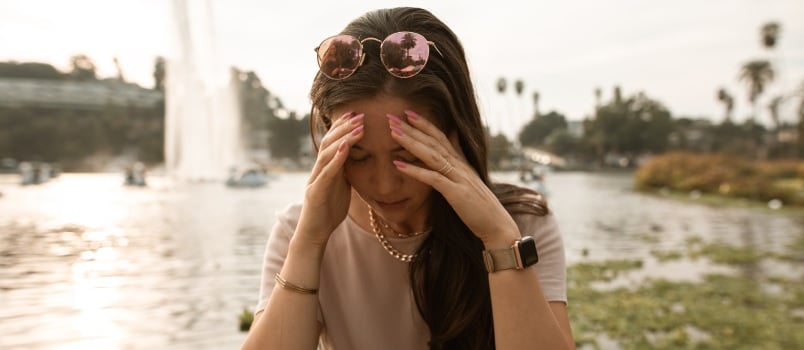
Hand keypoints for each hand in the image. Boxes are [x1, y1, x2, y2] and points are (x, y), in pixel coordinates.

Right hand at [297, 111, 363, 245]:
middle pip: (329, 142)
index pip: (333, 142)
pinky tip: (345, 147)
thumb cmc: (328, 211)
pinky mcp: (316, 192)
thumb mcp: (341, 187)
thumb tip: (356, 158)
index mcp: (326, 168)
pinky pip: (327, 172)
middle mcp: (318, 170)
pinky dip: (336, 158)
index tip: (356, 113)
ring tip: (357, 126)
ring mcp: (315, 180)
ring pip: (327, 153)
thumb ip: (345, 172)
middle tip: (359, 113)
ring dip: (343, 138)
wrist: (313, 234)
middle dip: (344, 127)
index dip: (343, 126)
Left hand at [387, 110, 519, 246]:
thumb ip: (460, 155)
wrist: (497, 224)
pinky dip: (415, 170)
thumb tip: (454, 135)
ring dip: (411, 142)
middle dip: (412, 128)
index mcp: (461, 162)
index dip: (425, 124)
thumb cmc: (481, 205)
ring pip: (431, 155)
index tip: (407, 112)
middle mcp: (460, 165)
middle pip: (433, 141)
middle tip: (391, 116)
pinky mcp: (456, 193)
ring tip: (393, 132)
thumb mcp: (470, 176)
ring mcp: (458, 177)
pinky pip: (433, 178)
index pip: (441, 137)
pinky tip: (398, 164)